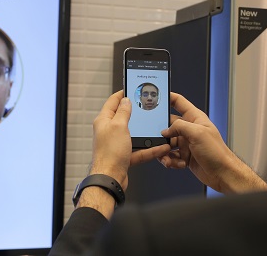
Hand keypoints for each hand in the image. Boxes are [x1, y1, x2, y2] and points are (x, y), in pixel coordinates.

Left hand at [79, 91, 170, 219]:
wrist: (109, 179)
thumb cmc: (109, 154)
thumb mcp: (119, 126)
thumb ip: (123, 112)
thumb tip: (125, 100)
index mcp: (104, 121)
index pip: (113, 102)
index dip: (122, 94)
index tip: (132, 88)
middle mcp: (109, 132)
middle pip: (124, 118)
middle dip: (137, 114)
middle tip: (148, 107)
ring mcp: (116, 144)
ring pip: (135, 135)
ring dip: (147, 133)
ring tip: (158, 129)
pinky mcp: (124, 156)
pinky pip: (139, 150)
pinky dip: (150, 149)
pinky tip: (161, 148)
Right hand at [160, 93, 266, 193]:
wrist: (223, 174)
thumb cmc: (217, 152)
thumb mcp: (198, 133)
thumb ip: (179, 127)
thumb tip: (166, 130)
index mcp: (195, 118)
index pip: (179, 102)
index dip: (168, 97)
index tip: (156, 97)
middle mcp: (190, 129)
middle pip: (168, 125)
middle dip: (161, 133)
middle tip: (158, 139)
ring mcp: (187, 143)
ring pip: (167, 143)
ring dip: (164, 151)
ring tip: (167, 157)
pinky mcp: (185, 156)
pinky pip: (171, 156)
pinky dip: (171, 160)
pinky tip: (178, 164)